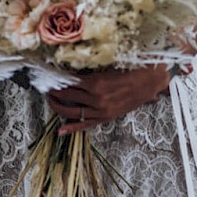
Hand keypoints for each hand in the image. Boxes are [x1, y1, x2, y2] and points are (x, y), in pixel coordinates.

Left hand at [48, 64, 171, 135]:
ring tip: (50, 101)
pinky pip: (86, 125)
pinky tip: (61, 130)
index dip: (56, 80)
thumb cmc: (132, 69)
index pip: (68, 82)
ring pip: (72, 112)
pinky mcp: (106, 118)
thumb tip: (70, 70)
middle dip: (54, 92)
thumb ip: (89, 69)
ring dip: (58, 107)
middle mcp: (96, 98)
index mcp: (96, 82)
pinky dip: (72, 128)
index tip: (48, 77)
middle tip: (46, 87)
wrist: (151, 80)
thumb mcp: (108, 65)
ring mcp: (101, 110)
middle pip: (67, 96)